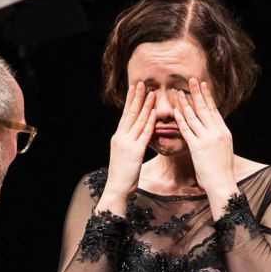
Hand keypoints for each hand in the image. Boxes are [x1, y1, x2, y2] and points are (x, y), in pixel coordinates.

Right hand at [101, 81, 156, 208]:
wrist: (116, 188)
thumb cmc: (122, 175)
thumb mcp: (124, 155)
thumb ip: (130, 143)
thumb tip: (136, 135)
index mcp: (118, 137)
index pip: (125, 115)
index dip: (130, 101)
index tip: (134, 88)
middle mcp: (121, 137)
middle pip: (130, 113)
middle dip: (136, 97)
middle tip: (142, 83)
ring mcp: (127, 144)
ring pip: (138, 121)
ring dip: (145, 106)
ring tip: (151, 93)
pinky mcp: (135, 152)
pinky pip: (144, 134)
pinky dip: (149, 122)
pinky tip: (154, 113)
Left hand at [171, 77, 235, 199]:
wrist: (222, 183)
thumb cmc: (222, 170)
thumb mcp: (224, 148)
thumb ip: (217, 136)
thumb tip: (212, 128)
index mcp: (224, 132)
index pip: (214, 110)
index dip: (207, 96)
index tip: (202, 85)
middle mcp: (216, 132)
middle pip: (205, 108)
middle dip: (197, 93)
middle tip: (191, 79)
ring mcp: (207, 139)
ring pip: (194, 117)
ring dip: (186, 103)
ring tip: (179, 92)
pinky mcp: (197, 147)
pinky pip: (187, 130)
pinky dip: (181, 119)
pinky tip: (175, 111)